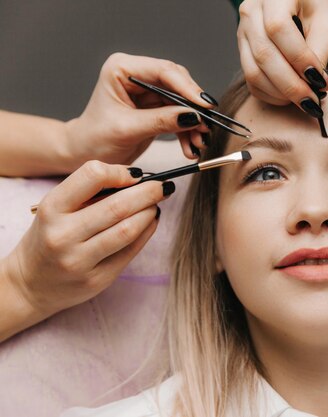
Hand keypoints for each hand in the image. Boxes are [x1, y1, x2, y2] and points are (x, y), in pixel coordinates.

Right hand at [1, 161, 172, 336]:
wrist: (30, 283)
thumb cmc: (50, 236)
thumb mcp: (57, 209)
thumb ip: (90, 192)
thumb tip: (136, 178)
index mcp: (51, 209)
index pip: (92, 176)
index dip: (120, 171)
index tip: (137, 173)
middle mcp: (63, 235)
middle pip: (117, 206)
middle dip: (148, 192)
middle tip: (163, 186)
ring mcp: (80, 261)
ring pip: (128, 230)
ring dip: (150, 212)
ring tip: (156, 204)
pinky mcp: (98, 280)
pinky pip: (131, 251)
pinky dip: (148, 231)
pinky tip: (151, 221)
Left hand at [65, 52, 215, 166]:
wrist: (86, 155)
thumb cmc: (95, 139)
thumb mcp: (128, 130)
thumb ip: (161, 121)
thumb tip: (193, 116)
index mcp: (122, 69)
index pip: (163, 71)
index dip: (187, 88)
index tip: (205, 106)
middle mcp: (137, 75)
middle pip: (178, 85)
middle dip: (194, 109)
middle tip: (207, 127)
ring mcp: (148, 91)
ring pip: (183, 102)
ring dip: (194, 124)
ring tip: (199, 143)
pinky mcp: (156, 107)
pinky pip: (180, 115)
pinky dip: (188, 132)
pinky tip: (191, 147)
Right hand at [237, 0, 327, 109]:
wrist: (295, 5)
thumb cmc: (313, 10)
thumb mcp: (325, 24)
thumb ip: (321, 51)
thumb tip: (318, 85)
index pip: (278, 29)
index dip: (299, 59)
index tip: (320, 80)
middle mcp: (251, 11)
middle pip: (264, 55)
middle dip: (291, 85)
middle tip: (313, 100)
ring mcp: (242, 32)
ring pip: (253, 72)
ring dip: (281, 93)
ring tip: (304, 99)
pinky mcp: (242, 51)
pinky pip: (251, 82)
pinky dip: (271, 95)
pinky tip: (290, 97)